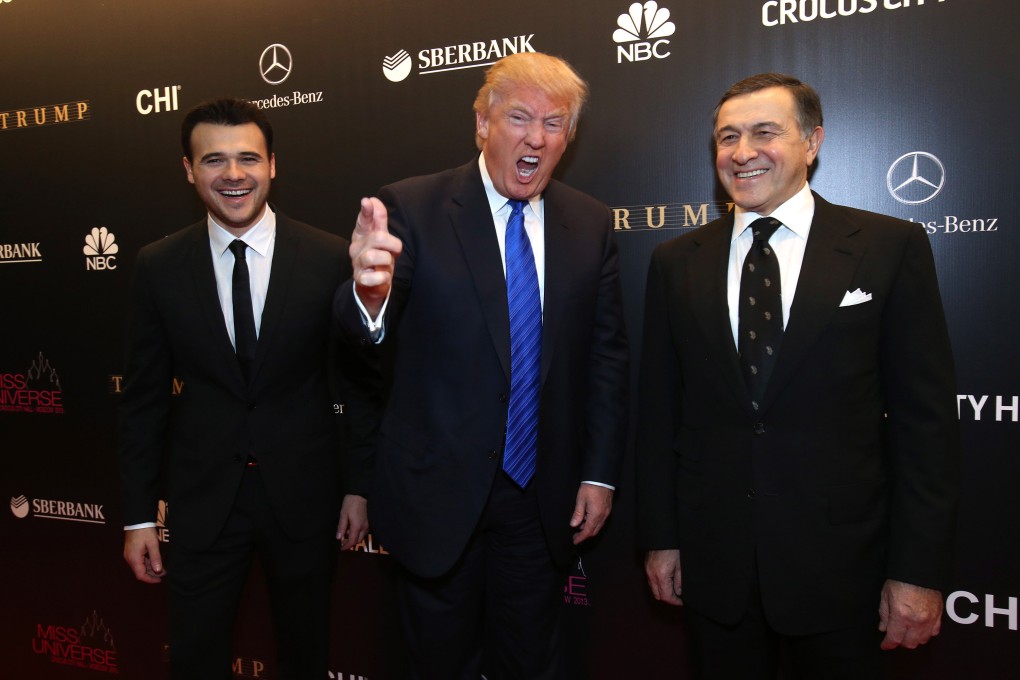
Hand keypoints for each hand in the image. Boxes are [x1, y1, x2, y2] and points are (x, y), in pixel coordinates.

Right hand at [123, 527, 165, 583]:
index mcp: (134, 558)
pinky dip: (147, 563)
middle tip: (164, 573)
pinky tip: (155, 563)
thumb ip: (155, 558)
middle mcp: (130, 559)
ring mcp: (130, 555)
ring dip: (150, 569)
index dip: (150, 579)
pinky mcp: (132, 552)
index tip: (160, 580)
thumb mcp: (153, 544)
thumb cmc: (145, 531)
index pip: (140, 575)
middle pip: (140, 572)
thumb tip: (158, 571)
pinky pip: (139, 561)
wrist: (137, 521)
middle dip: (152, 574)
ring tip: (162, 569)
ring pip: (140, 567)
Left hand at [336, 494, 368, 549]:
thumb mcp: (343, 515)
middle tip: (343, 543)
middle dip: (351, 543)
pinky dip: (357, 533)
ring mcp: (367, 524)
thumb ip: (341, 527)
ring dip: (354, 538)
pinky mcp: (368, 521)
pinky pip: (363, 531)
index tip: (341, 548)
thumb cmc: (350, 504)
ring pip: (361, 536)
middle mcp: (364, 527)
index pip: (352, 541)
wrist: (360, 494)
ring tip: (346, 536)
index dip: (346, 546)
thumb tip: (338, 538)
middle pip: (358, 540)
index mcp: (357, 527)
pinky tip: (352, 529)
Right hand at [350, 197, 401, 317]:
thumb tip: (374, 199)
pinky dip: (383, 277)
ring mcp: (357, 263)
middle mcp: (356, 247)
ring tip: (386, 264)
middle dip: (393, 244)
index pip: (363, 220)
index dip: (366, 211)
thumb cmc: (378, 257)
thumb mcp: (380, 238)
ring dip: (387, 261)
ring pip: (375, 256)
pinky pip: (376, 276)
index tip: (367, 201)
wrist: (372, 284)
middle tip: (394, 251)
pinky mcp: (360, 279)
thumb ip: (378, 219)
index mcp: (361, 235)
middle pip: (378, 237)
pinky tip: (382, 276)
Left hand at [570, 484, 612, 544]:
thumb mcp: (581, 499)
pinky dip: (593, 523)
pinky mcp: (607, 509)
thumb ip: (578, 514)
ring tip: (579, 526)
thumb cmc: (591, 487)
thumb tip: (574, 525)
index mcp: (595, 515)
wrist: (601, 478)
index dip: (581, 538)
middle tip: (575, 536)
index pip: (587, 531)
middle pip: (594, 531)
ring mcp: (606, 513)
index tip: (575, 541)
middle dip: (584, 535)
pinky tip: (586, 519)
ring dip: (589, 529)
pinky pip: (601, 521)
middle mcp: (603, 516)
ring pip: (598, 526)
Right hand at [645, 549, 683, 605]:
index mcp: (661, 576)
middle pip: (658, 596)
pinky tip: (665, 581)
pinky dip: (657, 585)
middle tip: (677, 597)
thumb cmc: (672, 549)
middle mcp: (652, 576)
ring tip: (672, 589)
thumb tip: (679, 592)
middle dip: (668, 598)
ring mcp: (647, 571)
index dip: (675, 602)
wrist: (661, 537)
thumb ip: (679, 581)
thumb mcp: (680, 566)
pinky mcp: (646, 567)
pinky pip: (650, 581)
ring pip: (653, 589)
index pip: (666, 596)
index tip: (681, 602)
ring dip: (662, 592)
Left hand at [878, 579, 943, 649]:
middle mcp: (917, 620)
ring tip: (906, 632)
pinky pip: (934, 632)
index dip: (888, 644)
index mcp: (901, 615)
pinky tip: (919, 628)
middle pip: (909, 643)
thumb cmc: (901, 579)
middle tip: (894, 636)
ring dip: (913, 639)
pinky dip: (926, 633)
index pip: (894, 638)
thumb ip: (884, 614)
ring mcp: (930, 619)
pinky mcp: (938, 615)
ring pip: (923, 640)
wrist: (920, 569)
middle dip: (900, 642)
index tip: (884, 645)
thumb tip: (883, 628)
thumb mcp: (886, 594)